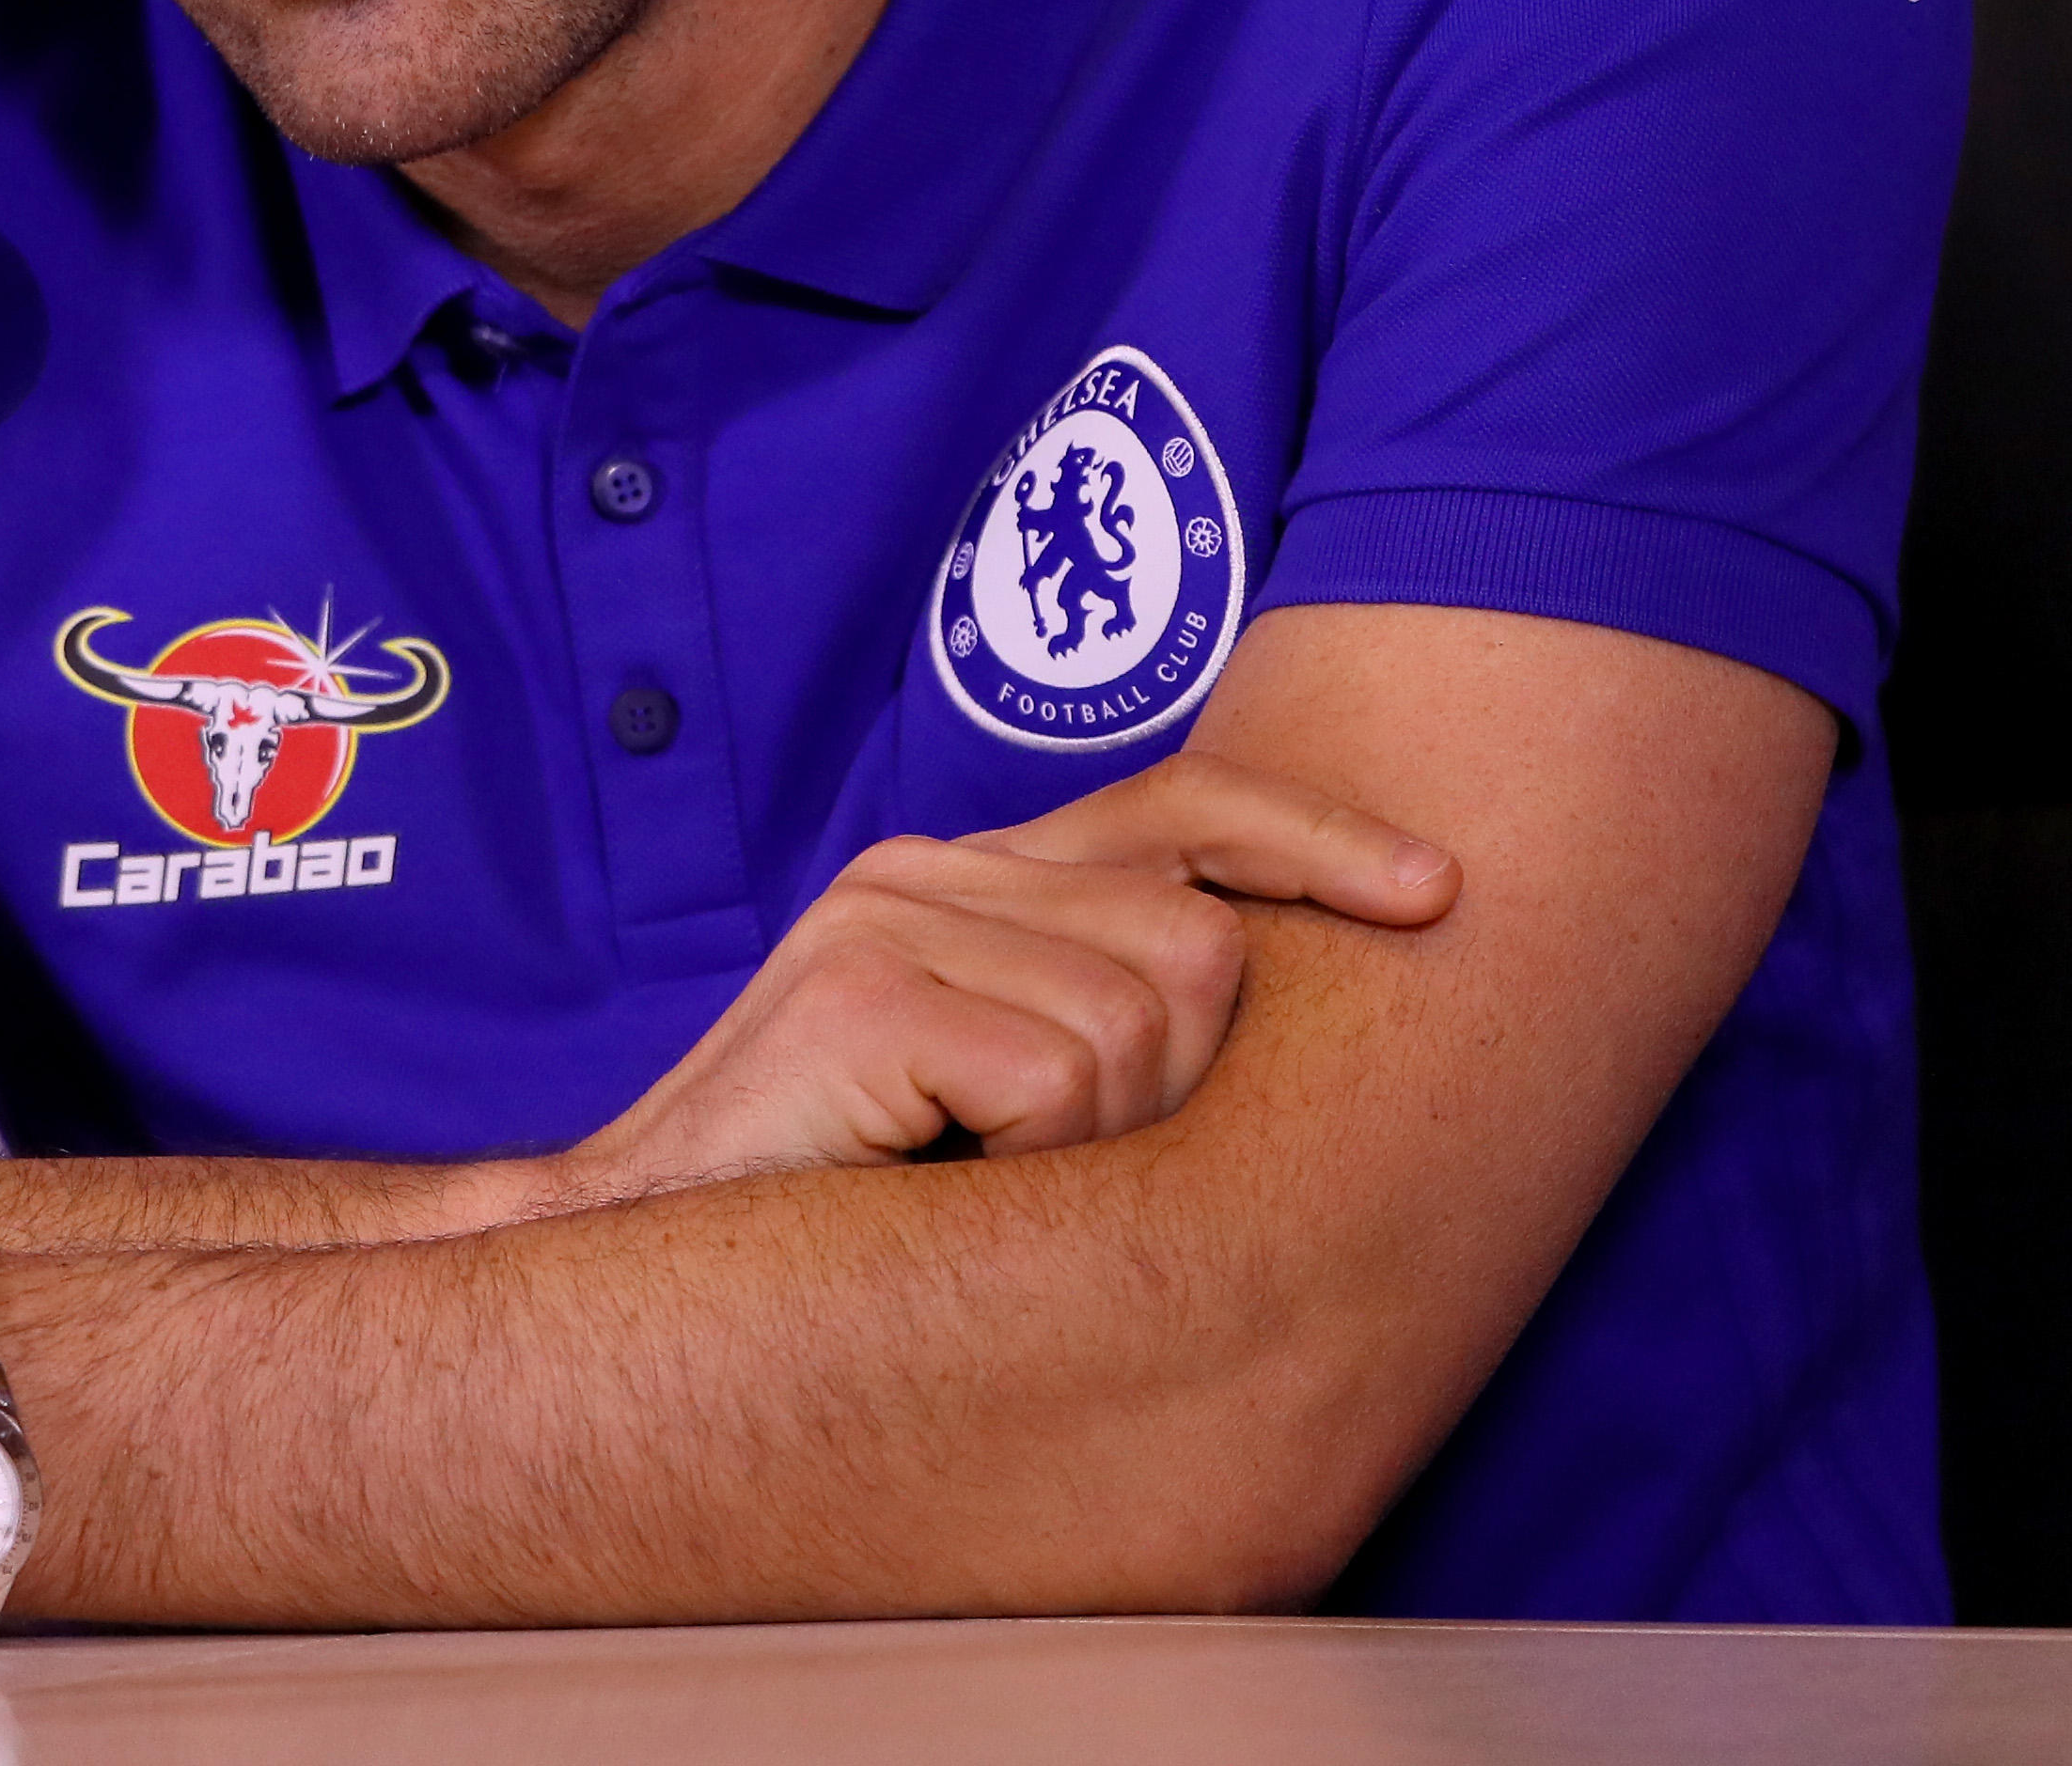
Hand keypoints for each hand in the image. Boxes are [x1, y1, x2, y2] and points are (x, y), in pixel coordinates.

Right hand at [535, 753, 1458, 1208]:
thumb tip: (1269, 995)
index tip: (1437, 896)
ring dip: (1098, 1144)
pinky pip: (1061, 1082)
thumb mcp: (993, 1092)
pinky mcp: (862, 991)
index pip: (1185, 809)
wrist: (635, 1263)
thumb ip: (1100, 1012)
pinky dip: (1030, 1164)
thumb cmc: (842, 1205)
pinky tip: (940, 1186)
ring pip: (1147, 1026)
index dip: (1316, 844)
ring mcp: (891, 917)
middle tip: (1043, 1163)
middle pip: (1201, 950)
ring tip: (980, 1178)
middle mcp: (932, 867)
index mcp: (970, 873)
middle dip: (1172, 1090)